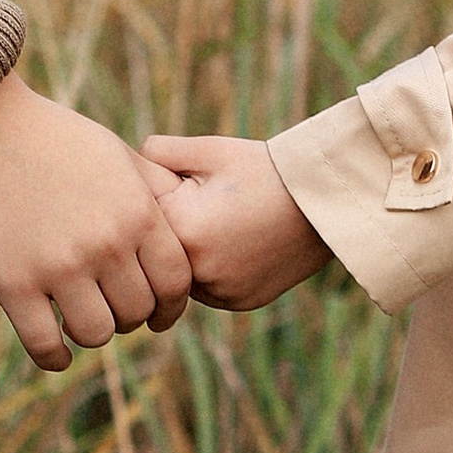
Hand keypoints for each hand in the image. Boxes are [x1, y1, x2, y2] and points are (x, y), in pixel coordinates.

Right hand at [0, 72, 193, 369]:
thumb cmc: (51, 136)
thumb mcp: (116, 152)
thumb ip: (154, 189)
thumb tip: (184, 216)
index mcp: (137, 211)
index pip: (175, 282)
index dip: (170, 306)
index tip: (158, 313)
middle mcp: (106, 243)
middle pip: (136, 312)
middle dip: (128, 317)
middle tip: (110, 310)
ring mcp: (59, 266)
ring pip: (95, 334)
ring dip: (91, 333)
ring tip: (79, 320)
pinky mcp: (13, 283)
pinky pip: (45, 345)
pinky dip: (55, 357)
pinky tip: (55, 352)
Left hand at [142, 132, 329, 312]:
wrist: (323, 201)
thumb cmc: (263, 168)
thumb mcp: (208, 150)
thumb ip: (158, 152)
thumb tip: (129, 163)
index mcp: (181, 229)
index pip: (137, 220)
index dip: (149, 198)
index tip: (165, 186)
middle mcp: (194, 271)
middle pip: (156, 253)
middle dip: (166, 230)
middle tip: (198, 205)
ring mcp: (218, 292)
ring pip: (180, 275)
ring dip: (187, 255)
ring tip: (220, 222)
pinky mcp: (239, 302)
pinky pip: (209, 287)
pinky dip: (213, 269)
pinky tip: (235, 242)